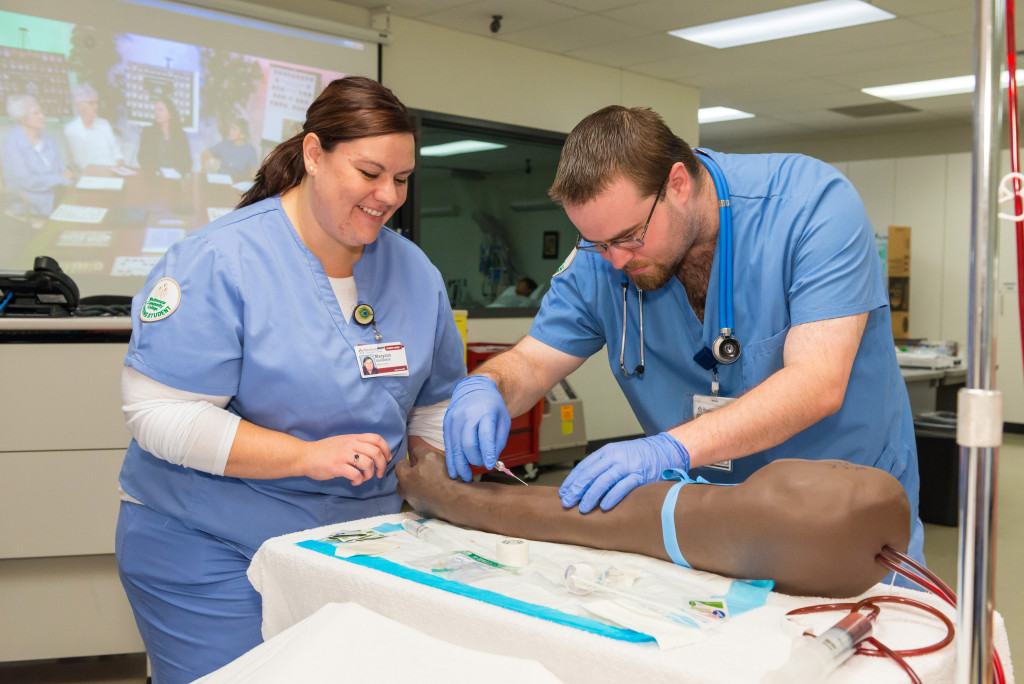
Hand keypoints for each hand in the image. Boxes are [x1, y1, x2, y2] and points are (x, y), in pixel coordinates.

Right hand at [301, 433, 390, 484]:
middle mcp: (350, 444)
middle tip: (379, 474)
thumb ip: (356, 444)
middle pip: (376, 452)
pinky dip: (358, 480)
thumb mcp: (342, 441)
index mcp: (353, 438)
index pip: (376, 439)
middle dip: (382, 465)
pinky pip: (356, 474)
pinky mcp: (337, 467)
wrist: (305, 456)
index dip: (386, 449)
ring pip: (368, 464)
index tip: (387, 458)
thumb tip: (372, 453)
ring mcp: (344, 455)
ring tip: (362, 478)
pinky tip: (353, 481)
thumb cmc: (323, 451)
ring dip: (369, 474)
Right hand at [443, 375, 510, 481]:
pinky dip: (451, 460)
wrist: (474, 389)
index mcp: (485, 412)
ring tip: (465, 477)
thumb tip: (491, 462)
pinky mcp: (446, 424)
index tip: (489, 465)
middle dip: (474, 459)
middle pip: (467, 443)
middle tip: (481, 466)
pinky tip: (454, 471)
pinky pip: (448, 445)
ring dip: (460, 465)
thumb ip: (499, 441)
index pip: (484, 435)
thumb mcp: (503, 420)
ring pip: (455, 447)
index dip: (486, 452)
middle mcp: (467, 415)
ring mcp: (454, 419)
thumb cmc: (492, 407)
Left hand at [559, 432, 689, 512]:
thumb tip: (582, 485)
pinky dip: (612, 497)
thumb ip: (602, 466)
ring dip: (591, 496)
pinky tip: (604, 507)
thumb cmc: (637, 456)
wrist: (663, 450)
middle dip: (577, 489)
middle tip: (567, 502)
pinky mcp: (640, 475)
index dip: (572, 481)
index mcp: (606, 452)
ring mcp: (627, 466)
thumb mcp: (617, 455)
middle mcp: (615, 457)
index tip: (564, 492)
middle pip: (590, 474)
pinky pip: (623, 487)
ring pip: (604, 481)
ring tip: (583, 508)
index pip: (584, 466)